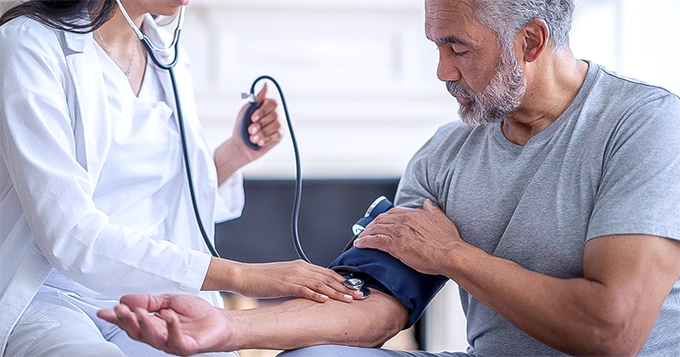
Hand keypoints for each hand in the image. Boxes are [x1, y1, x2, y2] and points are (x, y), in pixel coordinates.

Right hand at [97, 294, 233, 355]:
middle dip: (127, 320)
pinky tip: (169, 317)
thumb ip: (150, 301)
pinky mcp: (186, 347)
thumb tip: (127, 299)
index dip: (118, 318)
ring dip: (144, 324)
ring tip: (139, 311)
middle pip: (138, 332)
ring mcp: (172, 343)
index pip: (132, 323)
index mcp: (154, 325)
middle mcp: (160, 337)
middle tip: (120, 310)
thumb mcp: (169, 301)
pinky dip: (171, 328)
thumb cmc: (197, 314)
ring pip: (153, 338)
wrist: (220, 322)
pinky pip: (176, 340)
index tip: (105, 311)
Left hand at [214, 83, 282, 183]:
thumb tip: (267, 84)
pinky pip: (277, 135)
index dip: (263, 111)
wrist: (240, 146)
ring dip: (262, 133)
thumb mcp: (246, 111)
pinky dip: (266, 139)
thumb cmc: (241, 127)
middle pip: (275, 114)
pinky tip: (258, 142)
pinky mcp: (279, 135)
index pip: (273, 102)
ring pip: (276, 125)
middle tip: (250, 130)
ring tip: (252, 138)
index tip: (252, 118)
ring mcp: (278, 124)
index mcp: (265, 106)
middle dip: (260, 124)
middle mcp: (274, 114)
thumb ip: (257, 98)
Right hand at [233, 260, 362, 302]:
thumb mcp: (286, 277)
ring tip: (348, 299)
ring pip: (320, 284)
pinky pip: (303, 289)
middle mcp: (300, 268)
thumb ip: (300, 280)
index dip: (343, 281)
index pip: (328, 273)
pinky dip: (315, 294)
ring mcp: (292, 276)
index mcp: (301, 265)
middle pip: (328, 278)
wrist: (244, 275)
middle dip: (345, 287)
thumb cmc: (263, 278)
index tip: (356, 288)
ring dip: (336, 292)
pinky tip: (325, 300)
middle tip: (359, 295)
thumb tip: (314, 290)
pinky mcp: (284, 284)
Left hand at [353, 199, 461, 274]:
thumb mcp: (442, 220)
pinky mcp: (395, 245)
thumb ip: (433, 210)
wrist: (450, 254)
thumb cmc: (448, 242)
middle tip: (365, 232)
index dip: (383, 218)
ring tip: (360, 239)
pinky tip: (360, 244)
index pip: (392, 213)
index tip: (378, 223)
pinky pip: (374, 241)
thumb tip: (427, 203)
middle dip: (370, 226)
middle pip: (380, 220)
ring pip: (375, 229)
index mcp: (414, 214)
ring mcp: (398, 232)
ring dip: (365, 234)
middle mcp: (404, 220)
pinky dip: (364, 242)